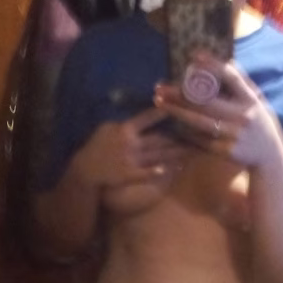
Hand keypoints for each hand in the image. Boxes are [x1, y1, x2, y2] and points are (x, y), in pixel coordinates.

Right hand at [73, 107, 187, 188]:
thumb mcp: (106, 128)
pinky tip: (169, 170)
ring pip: (157, 156)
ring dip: (174, 154)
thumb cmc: (96, 146)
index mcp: (125, 130)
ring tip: (190, 152)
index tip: (178, 108)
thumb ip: (123, 124)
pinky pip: (145, 173)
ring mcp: (131, 160)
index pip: (146, 118)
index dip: (162, 113)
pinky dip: (156, 171)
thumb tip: (138, 117)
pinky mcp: (129, 174)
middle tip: (196, 135)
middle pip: (159, 139)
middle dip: (178, 138)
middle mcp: (131, 143)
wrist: (86, 168)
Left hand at [154, 54, 282, 170]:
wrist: (270, 160)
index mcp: (250, 101)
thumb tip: (228, 61)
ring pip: (199, 120)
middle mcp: (243, 116)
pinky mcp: (226, 152)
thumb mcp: (260, 103)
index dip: (213, 65)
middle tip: (160, 86)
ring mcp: (233, 135)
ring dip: (177, 111)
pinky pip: (201, 140)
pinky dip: (186, 132)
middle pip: (207, 101)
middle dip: (181, 93)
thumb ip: (244, 84)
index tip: (194, 56)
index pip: (231, 77)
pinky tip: (172, 124)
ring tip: (159, 102)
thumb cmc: (261, 127)